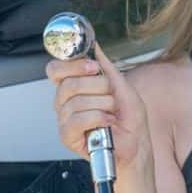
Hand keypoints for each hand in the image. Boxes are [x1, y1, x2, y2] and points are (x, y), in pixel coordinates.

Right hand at [45, 44, 148, 172]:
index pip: (55, 69)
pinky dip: (98, 118)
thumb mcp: (122, 87)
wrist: (136, 146)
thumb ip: (106, 67)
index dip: (72, 64)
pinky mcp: (68, 136)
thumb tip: (94, 46)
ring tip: (112, 112)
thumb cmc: (130, 121)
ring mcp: (65, 119)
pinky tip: (107, 122)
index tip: (93, 67)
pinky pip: (77, 119)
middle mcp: (65, 103)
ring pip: (76, 101)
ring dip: (103, 104)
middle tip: (110, 94)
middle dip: (97, 85)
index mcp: (74, 88)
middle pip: (67, 83)